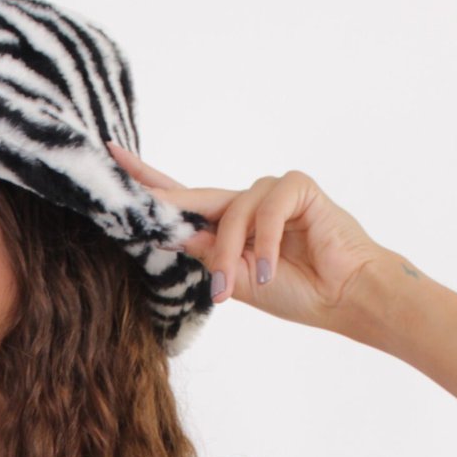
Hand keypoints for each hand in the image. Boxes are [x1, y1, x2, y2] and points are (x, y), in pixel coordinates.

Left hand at [106, 140, 393, 330]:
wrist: (345, 297)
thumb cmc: (296, 291)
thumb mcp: (238, 279)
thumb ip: (205, 254)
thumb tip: (168, 231)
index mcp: (228, 227)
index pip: (183, 203)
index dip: (149, 185)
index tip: (110, 160)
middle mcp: (245, 204)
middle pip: (195, 194)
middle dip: (162, 197)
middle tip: (125, 188)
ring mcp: (271, 192)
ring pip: (230, 212)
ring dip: (228, 253)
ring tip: (232, 288)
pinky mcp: (296, 186)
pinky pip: (266, 208)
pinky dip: (263, 241)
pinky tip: (270, 269)